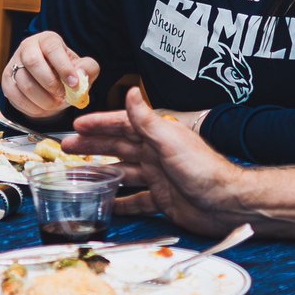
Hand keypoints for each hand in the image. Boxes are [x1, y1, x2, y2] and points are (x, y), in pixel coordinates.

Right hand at [3, 31, 98, 118]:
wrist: (52, 83)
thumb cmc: (68, 72)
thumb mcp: (84, 67)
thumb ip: (88, 68)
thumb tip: (80, 75)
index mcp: (48, 40)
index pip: (53, 49)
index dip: (64, 68)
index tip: (74, 84)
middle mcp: (27, 47)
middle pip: (33, 63)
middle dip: (50, 84)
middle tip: (63, 96)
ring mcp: (14, 64)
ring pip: (24, 83)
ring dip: (43, 99)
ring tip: (55, 104)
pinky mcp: (7, 81)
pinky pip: (15, 97)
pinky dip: (32, 107)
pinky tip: (44, 109)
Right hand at [65, 87, 244, 236]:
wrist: (227, 202)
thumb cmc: (204, 169)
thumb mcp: (171, 140)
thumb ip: (147, 119)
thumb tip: (131, 91)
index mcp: (159, 136)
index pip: (124, 124)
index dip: (101, 123)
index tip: (78, 123)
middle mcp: (157, 154)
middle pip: (119, 147)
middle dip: (94, 145)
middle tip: (68, 147)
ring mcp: (159, 177)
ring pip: (123, 172)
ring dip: (101, 173)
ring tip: (76, 176)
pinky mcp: (162, 199)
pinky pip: (135, 200)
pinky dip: (119, 202)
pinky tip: (104, 203)